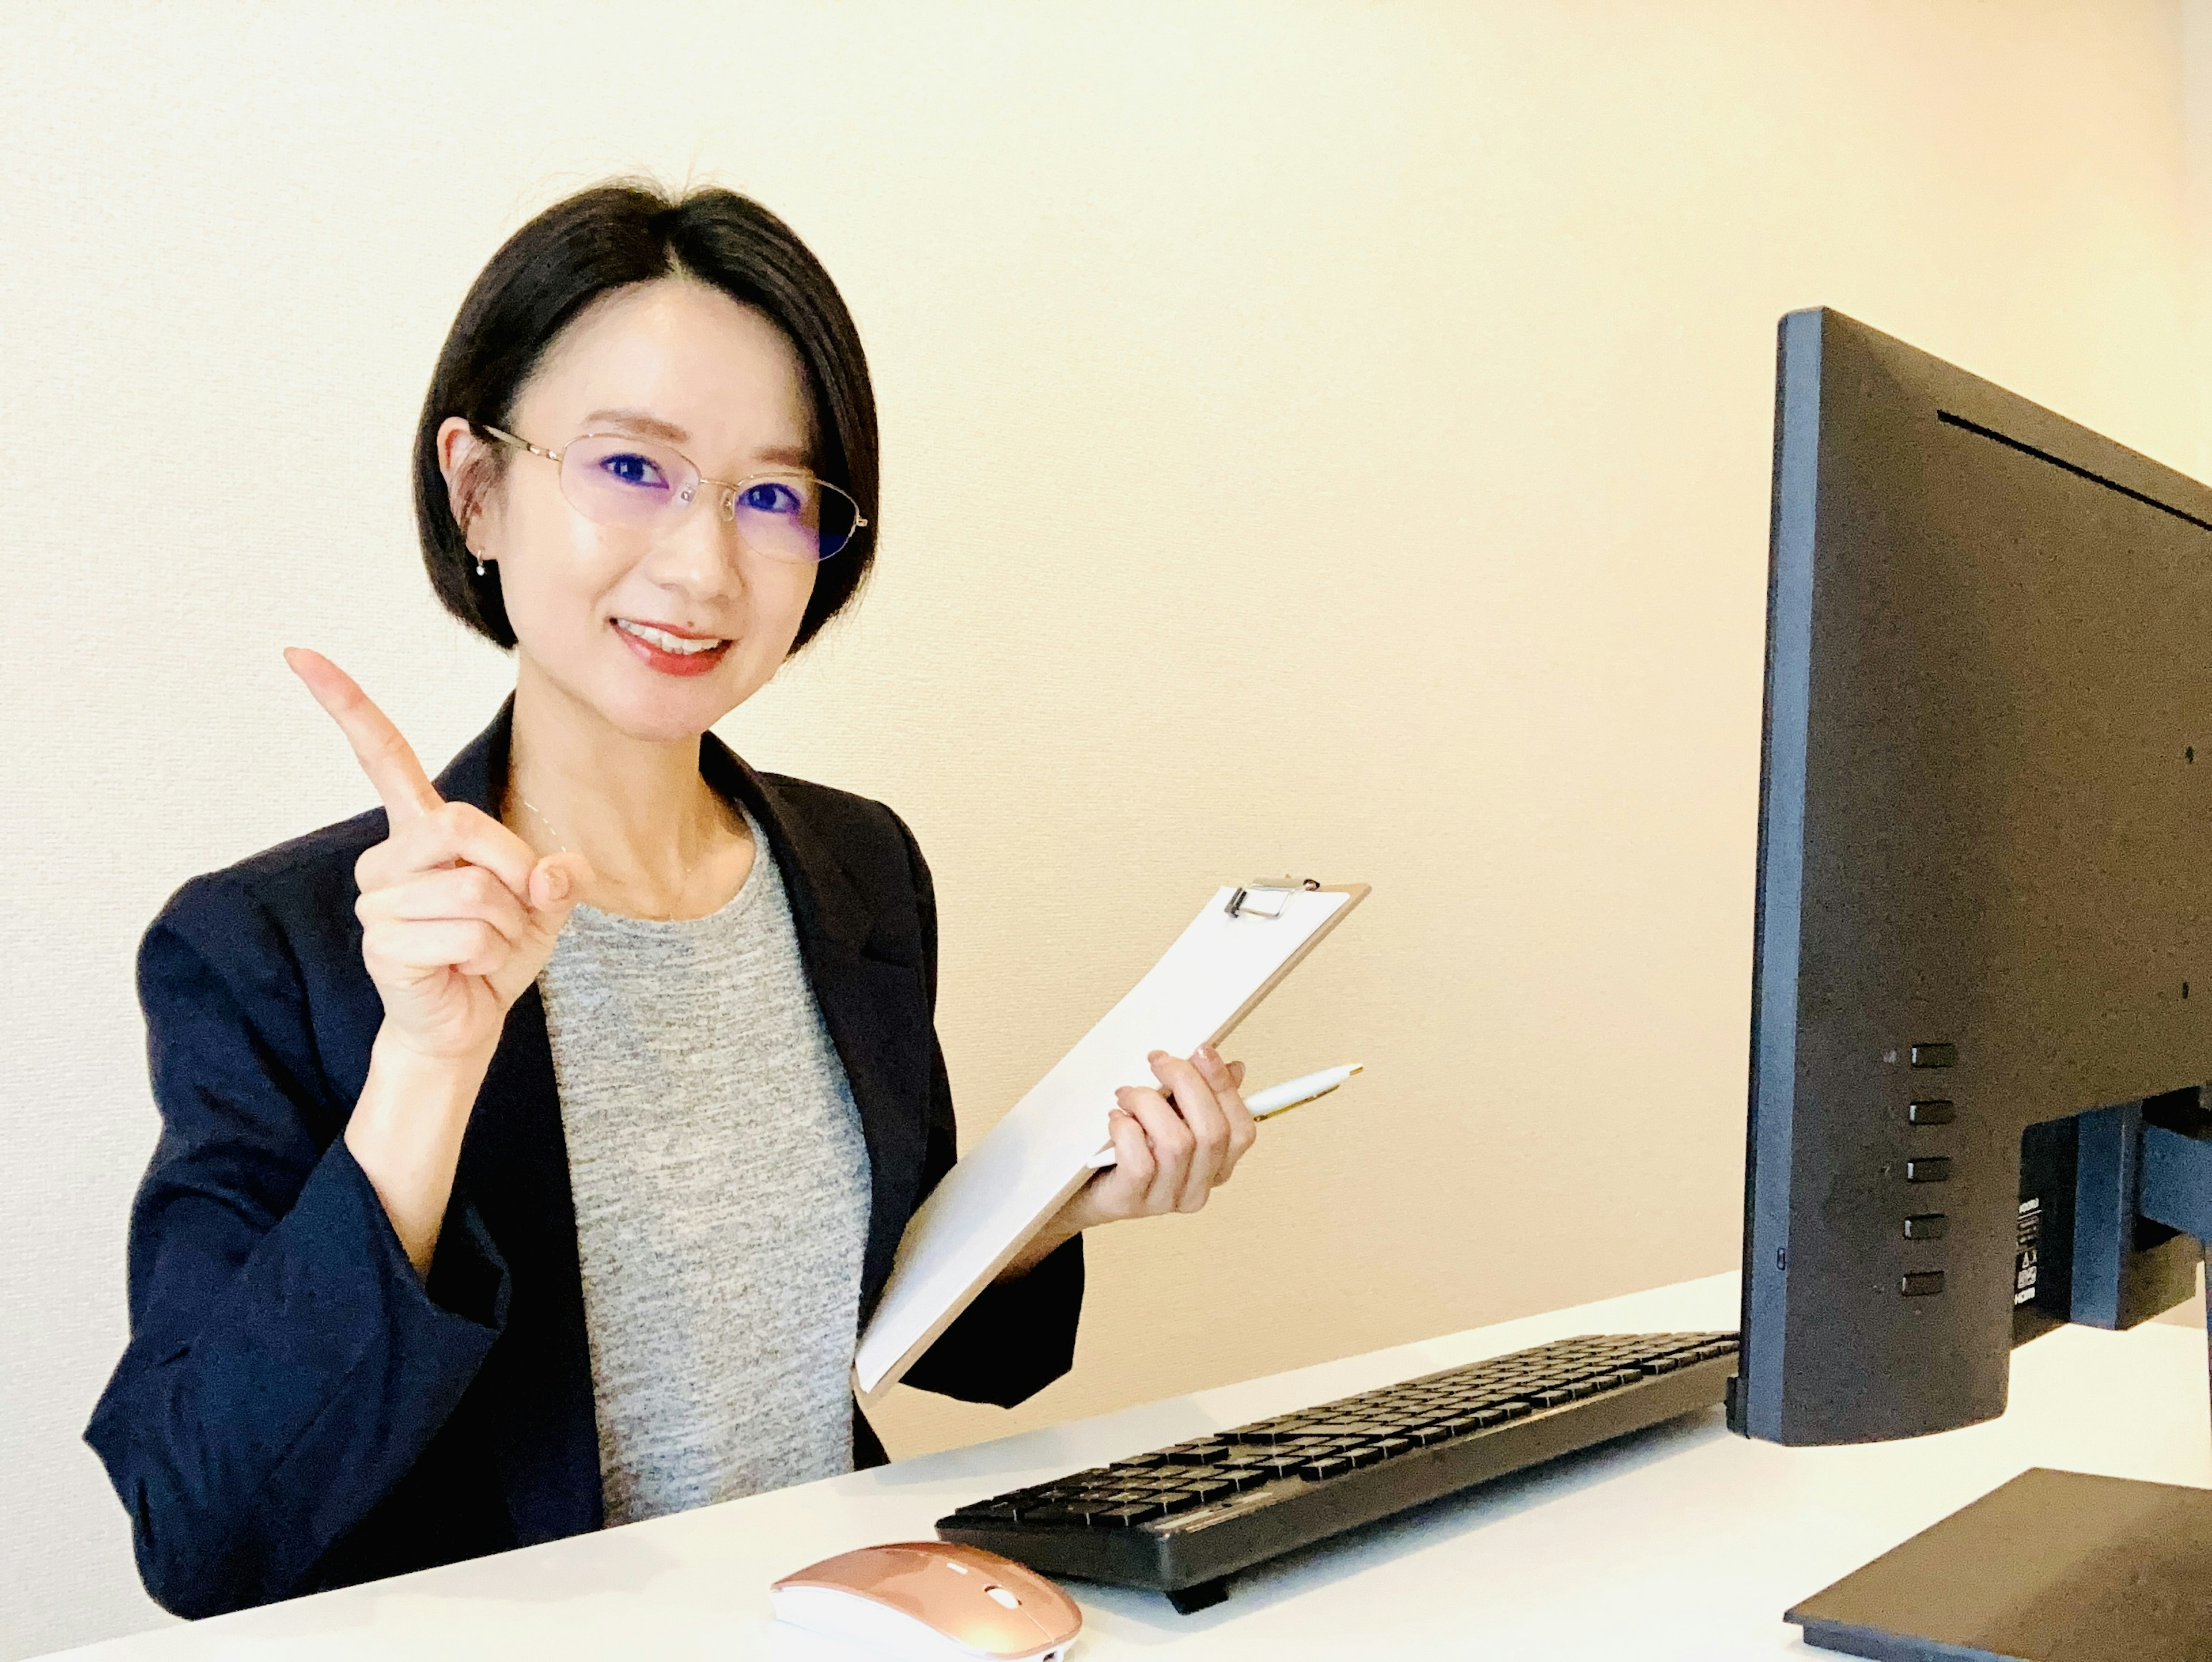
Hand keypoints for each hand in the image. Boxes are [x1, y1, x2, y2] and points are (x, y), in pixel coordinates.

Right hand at [286, 648, 593, 1063]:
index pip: (382, 756)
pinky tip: (466, 968)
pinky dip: (490, 955)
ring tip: (484, 946)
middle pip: (464, 825)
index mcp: (422, 831)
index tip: (298, 654)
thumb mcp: (543, 905)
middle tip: (516, 909)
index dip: (345, 703)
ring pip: (475, 888)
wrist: (469, 1022)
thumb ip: (555, 877)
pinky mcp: (382, 942)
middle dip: (516, 870)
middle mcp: (389, 857)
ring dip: (507, 926)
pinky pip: (465, 933)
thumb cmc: (496, 952)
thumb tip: (556, 871)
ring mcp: (378, 899)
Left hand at [1001, 1044, 1253, 1277]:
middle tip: (1157, 1061)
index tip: (1201, 1050)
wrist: (1083, 1191)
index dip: (1224, 1086)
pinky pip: (1140, 1161)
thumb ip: (1201, 1096)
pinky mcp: (1133, 1201)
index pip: (1241, 1129)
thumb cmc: (1129, 1149)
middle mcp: (1198, 1188)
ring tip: (1127, 1095)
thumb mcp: (1170, 1117)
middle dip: (1185, 1083)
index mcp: (1217, 1166)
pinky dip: (1127, 1130)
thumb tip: (1234, 1069)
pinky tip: (1116, 1121)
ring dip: (1148, 1105)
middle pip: (1212, 1132)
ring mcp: (1166, 1199)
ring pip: (1176, 1143)